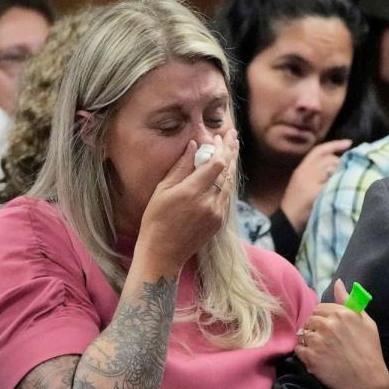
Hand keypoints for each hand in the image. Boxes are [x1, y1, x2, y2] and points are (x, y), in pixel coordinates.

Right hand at [138, 129, 238, 270]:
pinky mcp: (219, 222)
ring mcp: (216, 213)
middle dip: (230, 151)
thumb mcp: (162, 191)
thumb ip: (180, 167)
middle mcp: (209, 202)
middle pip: (227, 171)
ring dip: (231, 165)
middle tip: (232, 135)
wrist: (162, 253)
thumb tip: (194, 146)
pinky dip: (227, 182)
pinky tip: (225, 173)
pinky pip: (226, 196)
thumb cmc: (155, 220)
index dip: (221, 147)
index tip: (221, 136)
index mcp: (192, 191)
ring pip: (229, 184)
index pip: (216, 163)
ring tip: (231, 150)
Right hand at [279, 139, 351, 234]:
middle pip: (328, 160)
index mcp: (300, 170)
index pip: (318, 151)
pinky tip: (341, 190)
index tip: (349, 142)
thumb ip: (316, 174)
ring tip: (341, 184)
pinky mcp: (315, 193)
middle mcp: (304, 173)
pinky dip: (339, 184)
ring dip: (341, 174)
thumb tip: (338, 164)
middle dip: (340, 164)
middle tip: (345, 174)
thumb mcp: (302, 184)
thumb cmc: (297, 206)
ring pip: (332, 169)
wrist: (286, 223)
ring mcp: (309, 183)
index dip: (334, 145)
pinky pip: (332, 183)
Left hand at [294, 279, 388, 388]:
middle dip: (315, 329)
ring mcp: (318, 341)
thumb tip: (338, 282)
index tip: (330, 330)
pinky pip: (298, 349)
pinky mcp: (310, 356)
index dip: (322, 319)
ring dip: (309, 342)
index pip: (318, 308)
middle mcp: (328, 324)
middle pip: (309, 320)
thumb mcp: (366, 322)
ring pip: (302, 334)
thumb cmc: (369, 351)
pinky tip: (318, 359)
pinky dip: (305, 354)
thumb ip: (349, 301)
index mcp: (342, 314)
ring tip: (324, 351)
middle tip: (327, 342)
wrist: (368, 381)